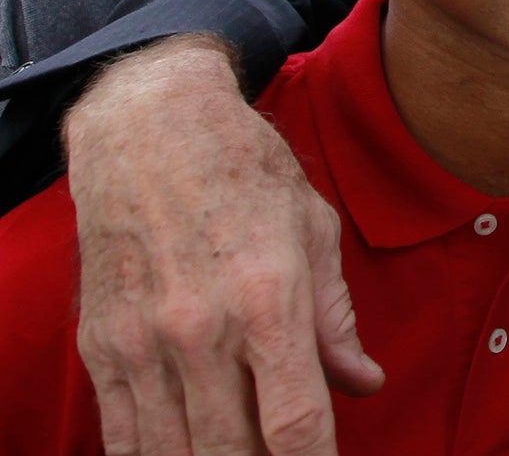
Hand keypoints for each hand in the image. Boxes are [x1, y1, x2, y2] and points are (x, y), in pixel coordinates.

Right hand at [64, 37, 381, 455]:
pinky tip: (184, 455)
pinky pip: (122, 435)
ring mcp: (142, 343)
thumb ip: (336, 318)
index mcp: (267, 300)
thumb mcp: (315, 230)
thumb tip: (363, 383)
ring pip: (173, 454)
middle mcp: (199, 331)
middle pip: (232, 454)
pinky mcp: (101, 347)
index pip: (295, 423)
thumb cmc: (245, 170)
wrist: (147, 128)